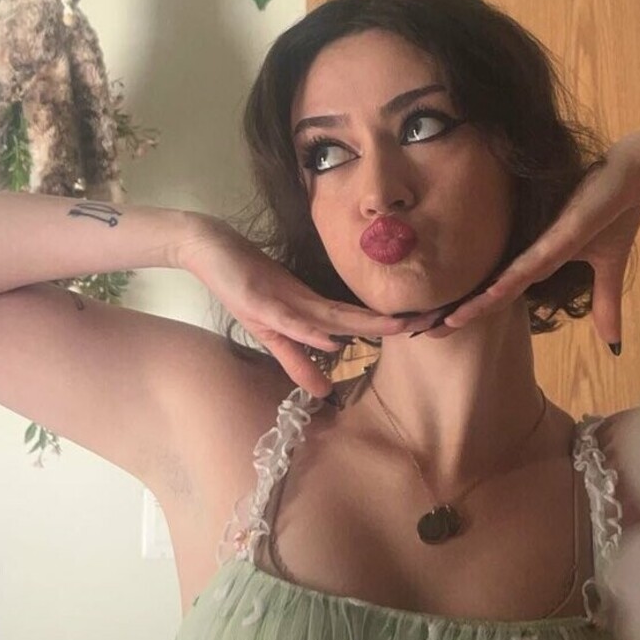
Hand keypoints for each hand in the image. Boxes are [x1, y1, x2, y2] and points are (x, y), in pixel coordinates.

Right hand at [179, 217, 430, 395]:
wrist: (211, 249)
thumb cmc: (243, 284)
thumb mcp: (272, 333)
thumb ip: (296, 360)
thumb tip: (321, 390)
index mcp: (311, 310)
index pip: (355, 321)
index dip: (385, 328)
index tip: (421, 330)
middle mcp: (305, 303)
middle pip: (353, 316)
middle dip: (388, 324)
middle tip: (428, 324)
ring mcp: (284, 300)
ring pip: (330, 314)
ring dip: (362, 322)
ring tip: (396, 327)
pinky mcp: (261, 300)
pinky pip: (290, 318)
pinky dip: (310, 328)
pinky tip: (331, 335)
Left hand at [442, 131, 639, 346]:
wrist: (635, 173)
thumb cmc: (616, 210)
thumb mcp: (609, 268)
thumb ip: (606, 304)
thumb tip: (612, 342)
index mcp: (536, 260)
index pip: (498, 293)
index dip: (471, 311)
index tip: (441, 329)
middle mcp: (530, 253)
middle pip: (489, 290)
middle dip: (459, 312)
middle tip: (422, 332)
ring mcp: (541, 244)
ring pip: (500, 283)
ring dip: (473, 305)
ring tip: (441, 324)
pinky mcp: (559, 235)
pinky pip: (528, 265)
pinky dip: (506, 284)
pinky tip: (485, 299)